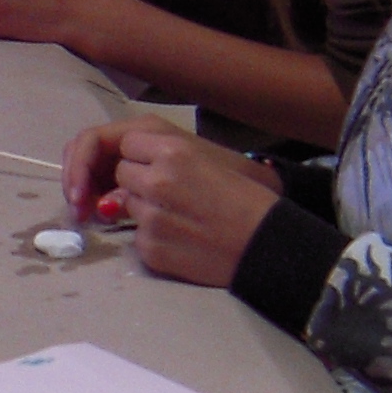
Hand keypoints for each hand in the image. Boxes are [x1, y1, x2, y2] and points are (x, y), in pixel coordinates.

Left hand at [64, 124, 278, 285]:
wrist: (269, 247)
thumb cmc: (249, 199)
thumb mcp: (210, 161)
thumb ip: (168, 157)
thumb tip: (128, 166)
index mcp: (175, 152)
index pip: (128, 144)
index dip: (141, 154)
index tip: (157, 164)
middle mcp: (157, 181)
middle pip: (122, 173)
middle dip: (138, 180)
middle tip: (171, 193)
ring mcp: (151, 218)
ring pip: (126, 205)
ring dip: (144, 209)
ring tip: (180, 217)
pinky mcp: (150, 248)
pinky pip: (136, 236)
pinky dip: (152, 237)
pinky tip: (181, 239)